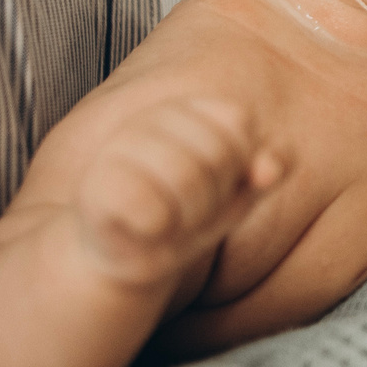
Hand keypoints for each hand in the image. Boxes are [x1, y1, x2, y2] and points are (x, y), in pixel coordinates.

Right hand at [73, 96, 281, 291]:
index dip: (238, 164)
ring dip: (190, 217)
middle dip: (216, 195)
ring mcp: (116, 150)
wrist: (125, 255)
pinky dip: (160, 230)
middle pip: (216, 152)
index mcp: (185, 111)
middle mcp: (148, 120)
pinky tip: (146, 231)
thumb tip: (272, 168)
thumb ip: (262, 174)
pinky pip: (152, 212)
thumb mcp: (236, 193)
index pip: (237, 121)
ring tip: (171, 221)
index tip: (219, 185)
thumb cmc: (187, 216)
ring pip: (185, 178)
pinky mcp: (95, 190)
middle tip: (191, 211)